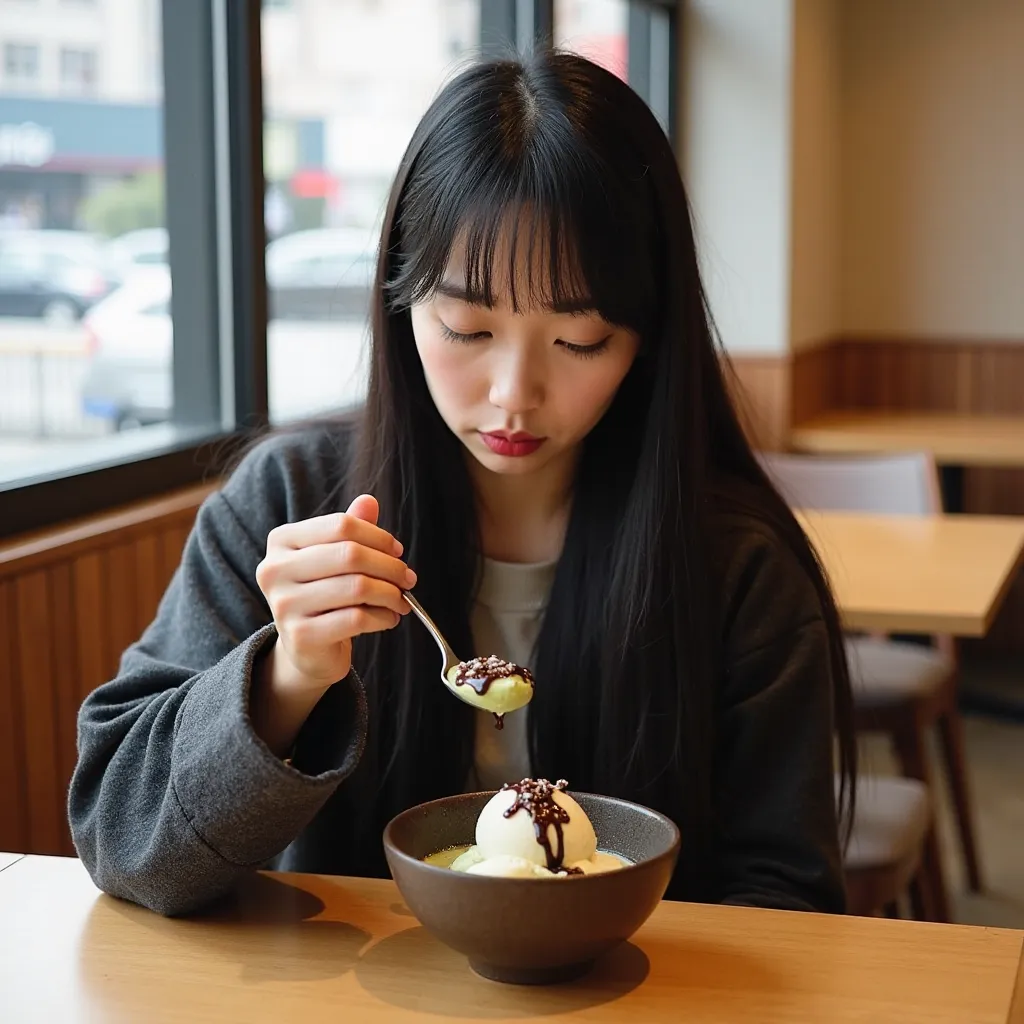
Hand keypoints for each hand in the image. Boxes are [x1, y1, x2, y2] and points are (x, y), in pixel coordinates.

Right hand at [255, 494, 414, 693]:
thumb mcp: (336, 557)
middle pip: (350, 554)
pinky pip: (356, 619)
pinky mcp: (300, 636)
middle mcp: (275, 569)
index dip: (378, 537)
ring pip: (357, 587)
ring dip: (391, 594)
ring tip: (401, 600)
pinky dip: (383, 617)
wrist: (307, 647)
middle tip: (407, 579)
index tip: (397, 552)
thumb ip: (350, 528)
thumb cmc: (325, 593)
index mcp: (282, 541)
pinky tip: (389, 618)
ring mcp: (284, 604)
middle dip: (390, 566)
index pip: (341, 525)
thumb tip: (369, 501)